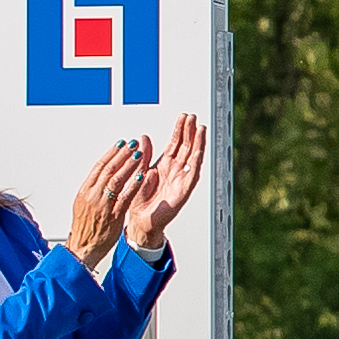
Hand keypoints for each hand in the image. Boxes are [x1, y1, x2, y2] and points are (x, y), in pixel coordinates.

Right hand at [63, 144, 146, 264]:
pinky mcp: (113, 216)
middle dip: (122, 155)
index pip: (99, 167)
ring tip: (139, 155)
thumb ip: (94, 188)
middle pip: (108, 170)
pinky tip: (141, 176)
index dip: (111, 153)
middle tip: (133, 144)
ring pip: (116, 180)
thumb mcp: (84, 203)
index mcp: (85, 191)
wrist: (83, 248)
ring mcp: (102, 205)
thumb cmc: (85, 227)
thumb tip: (103, 172)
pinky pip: (124, 198)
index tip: (121, 143)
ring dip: (129, 166)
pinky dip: (133, 186)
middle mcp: (92, 196)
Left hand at [123, 113, 209, 252]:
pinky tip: (199, 150)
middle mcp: (174, 170)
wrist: (141, 220)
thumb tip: (143, 137)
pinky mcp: (184, 189)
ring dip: (197, 142)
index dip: (179, 130)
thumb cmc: (140, 200)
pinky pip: (192, 173)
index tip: (183, 117)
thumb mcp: (138, 172)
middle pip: (185, 146)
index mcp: (164, 165)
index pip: (174, 143)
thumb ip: (144, 155)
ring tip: (200, 128)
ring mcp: (181, 179)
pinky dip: (196, 161)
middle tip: (193, 117)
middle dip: (190, 131)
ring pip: (191, 156)